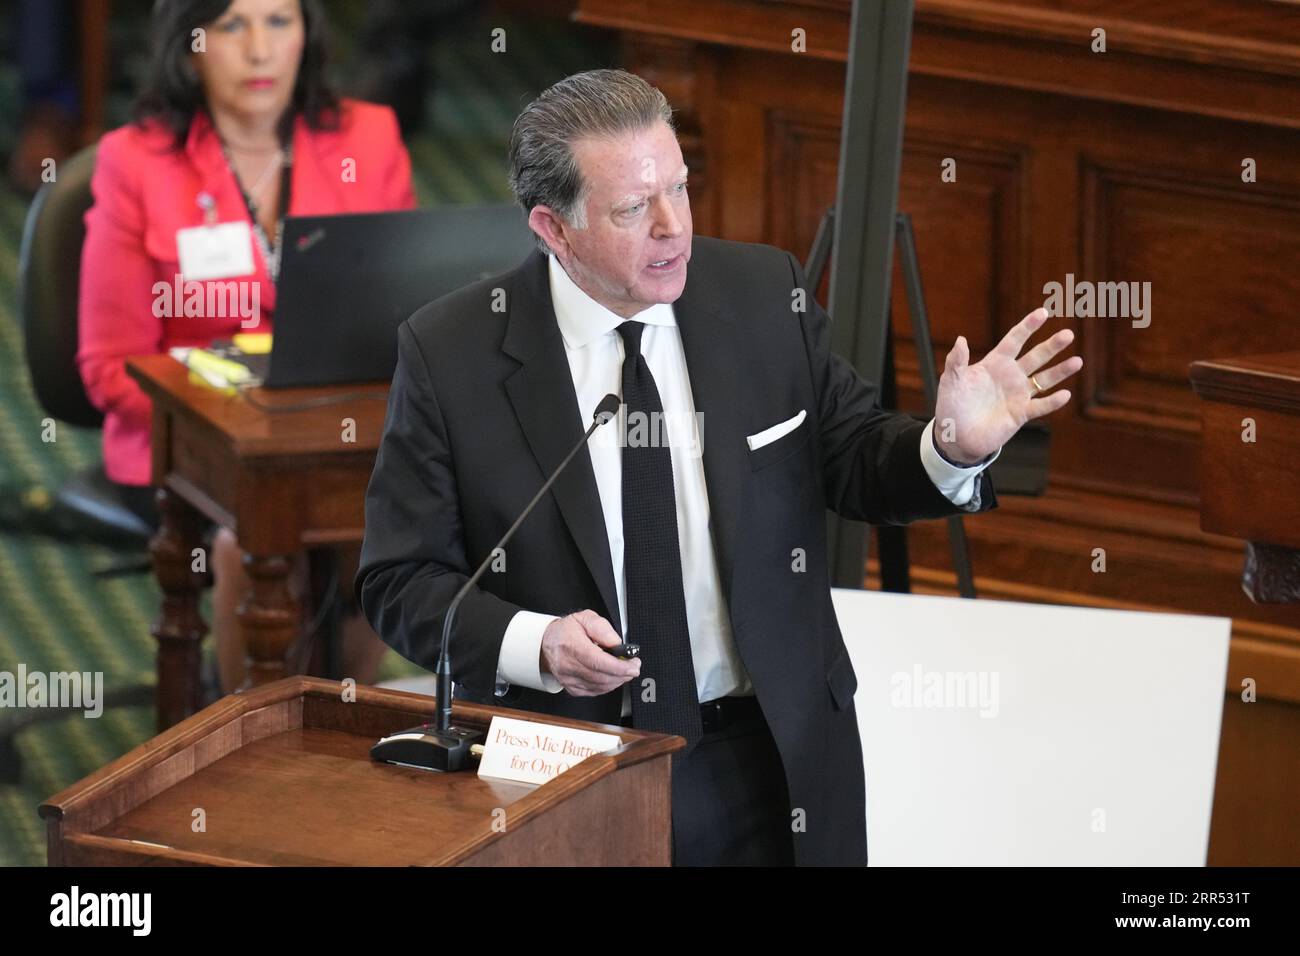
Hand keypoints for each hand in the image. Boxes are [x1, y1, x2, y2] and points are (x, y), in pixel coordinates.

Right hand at [540, 610, 639, 696]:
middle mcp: (568, 665)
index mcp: (571, 646)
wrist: (547, 643)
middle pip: (601, 676)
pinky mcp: (571, 688)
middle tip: (633, 667)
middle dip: (623, 674)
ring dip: (617, 680)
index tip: (633, 665)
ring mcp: (569, 679)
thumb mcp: (585, 618)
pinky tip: (612, 677)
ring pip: (599, 686)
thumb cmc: (566, 631)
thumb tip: (616, 643)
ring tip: (625, 671)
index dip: (619, 666)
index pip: (597, 661)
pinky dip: (608, 686)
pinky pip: (595, 691)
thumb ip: (602, 628)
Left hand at [932, 307, 1082, 463]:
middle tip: (1068, 334)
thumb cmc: (952, 405)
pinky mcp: (1021, 413)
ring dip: (1060, 371)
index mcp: (995, 363)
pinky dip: (1052, 402)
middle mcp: (1010, 376)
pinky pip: (1040, 406)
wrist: (955, 435)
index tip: (1042, 312)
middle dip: (1052, 346)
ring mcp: (1018, 395)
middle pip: (1036, 357)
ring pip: (1044, 379)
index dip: (1028, 326)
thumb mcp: (951, 381)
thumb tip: (960, 340)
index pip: (1015, 340)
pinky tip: (1065, 394)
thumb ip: (956, 361)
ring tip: (1077, 361)